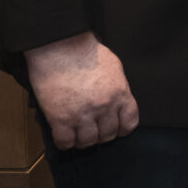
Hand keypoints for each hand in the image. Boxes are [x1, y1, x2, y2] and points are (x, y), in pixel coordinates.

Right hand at [26, 30, 138, 150]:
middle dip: (100, 135)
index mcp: (120, 93)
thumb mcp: (113, 66)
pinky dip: (64, 142)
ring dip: (82, 141)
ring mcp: (83, 114)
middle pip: (108, 135)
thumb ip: (118, 86)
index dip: (121, 129)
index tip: (114, 128)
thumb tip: (116, 100)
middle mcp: (104, 106)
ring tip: (77, 133)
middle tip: (91, 129)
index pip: (129, 123)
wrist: (59, 45)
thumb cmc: (84, 51)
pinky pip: (65, 142)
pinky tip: (63, 134)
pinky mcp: (61, 118)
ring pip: (88, 142)